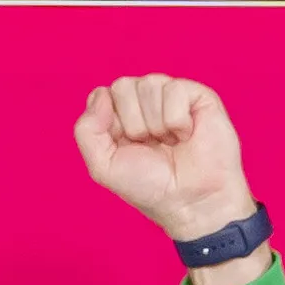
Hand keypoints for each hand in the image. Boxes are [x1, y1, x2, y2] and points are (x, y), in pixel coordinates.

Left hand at [69, 76, 258, 244]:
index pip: (102, 95)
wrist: (190, 200)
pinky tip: (186, 135)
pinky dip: (177, 120)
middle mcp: (144, 101)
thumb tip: (101, 94)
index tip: (125, 147)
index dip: (109, 123)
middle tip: (150, 145)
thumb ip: (87, 130)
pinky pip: (174, 90)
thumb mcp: (102, 166)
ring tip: (170, 142)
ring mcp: (171, 96)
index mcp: (119, 115)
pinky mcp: (198, 95)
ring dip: (156, 123)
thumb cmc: (149, 186)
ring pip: (149, 84)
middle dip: (133, 123)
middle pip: (123, 85)